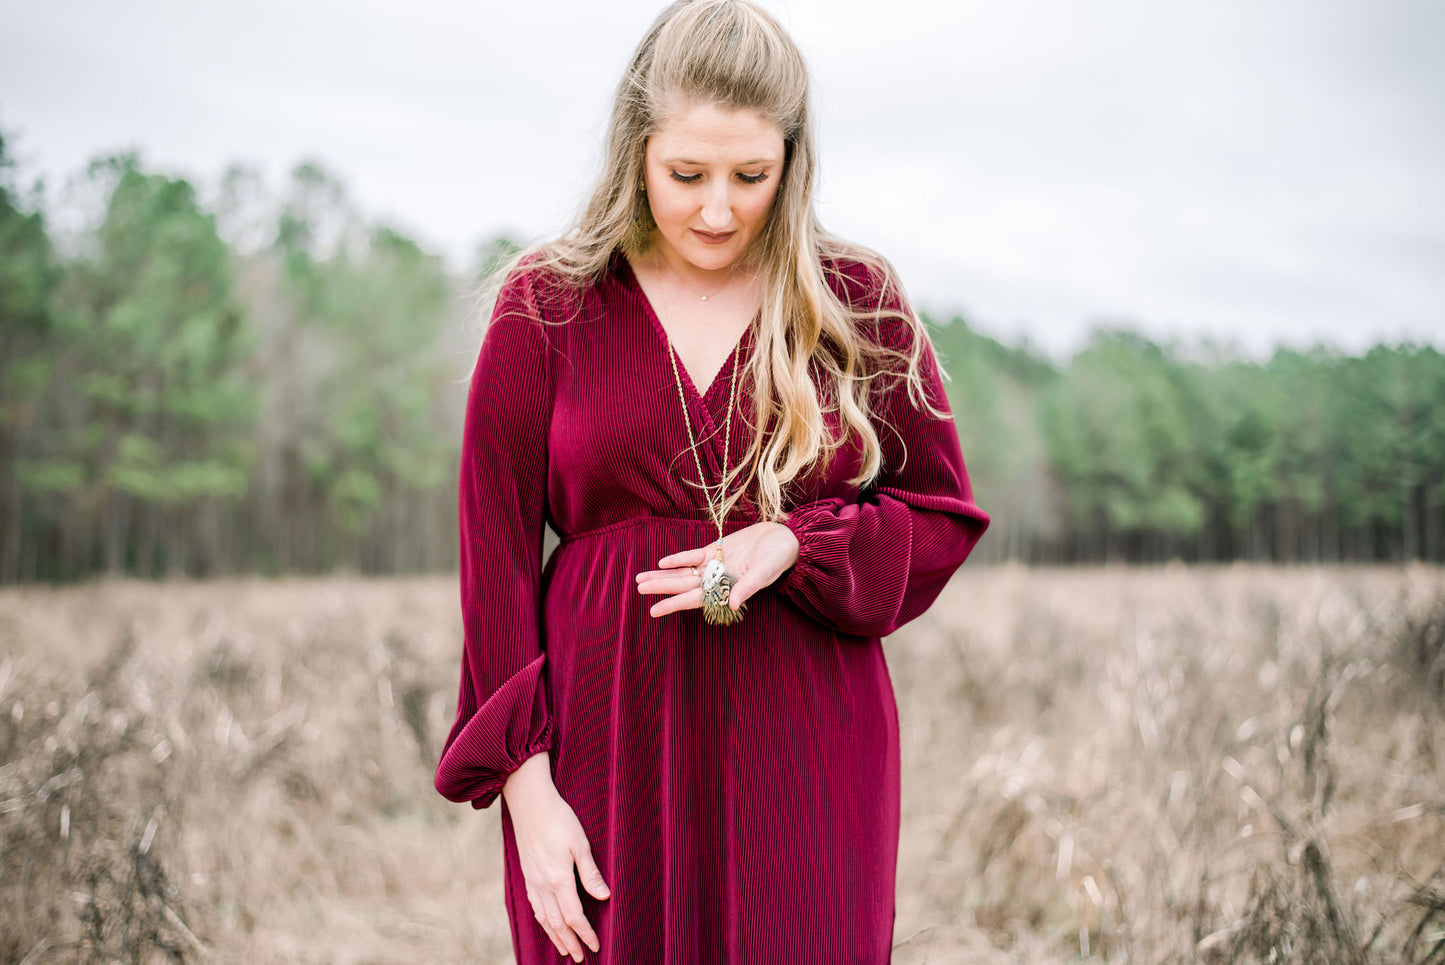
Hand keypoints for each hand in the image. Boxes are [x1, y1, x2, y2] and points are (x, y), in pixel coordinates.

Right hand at [502, 754, 609, 960]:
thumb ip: (590, 873)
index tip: (596, 945)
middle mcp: (543, 885)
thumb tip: (603, 897)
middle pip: (558, 923)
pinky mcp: (528, 875)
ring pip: (544, 918)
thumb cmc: (559, 819)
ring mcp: (533, 881)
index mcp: (559, 879)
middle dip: (570, 942)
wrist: (530, 804)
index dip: (585, 934)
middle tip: (581, 957)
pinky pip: (535, 906)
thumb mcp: (580, 843)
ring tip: (565, 949)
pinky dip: (544, 921)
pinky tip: (548, 924)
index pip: (574, 916)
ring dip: (555, 936)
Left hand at [635, 521, 799, 617]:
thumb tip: (732, 604)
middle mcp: (717, 579)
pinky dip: (679, 559)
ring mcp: (716, 564)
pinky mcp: (717, 549)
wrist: (785, 539)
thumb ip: (748, 588)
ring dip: (664, 575)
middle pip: (683, 585)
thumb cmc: (778, 558)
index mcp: (727, 589)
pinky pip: (694, 556)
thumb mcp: (764, 573)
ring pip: (684, 572)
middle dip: (661, 587)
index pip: (694, 599)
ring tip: (641, 578)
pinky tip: (663, 562)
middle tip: (638, 588)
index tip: (653, 611)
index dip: (673, 604)